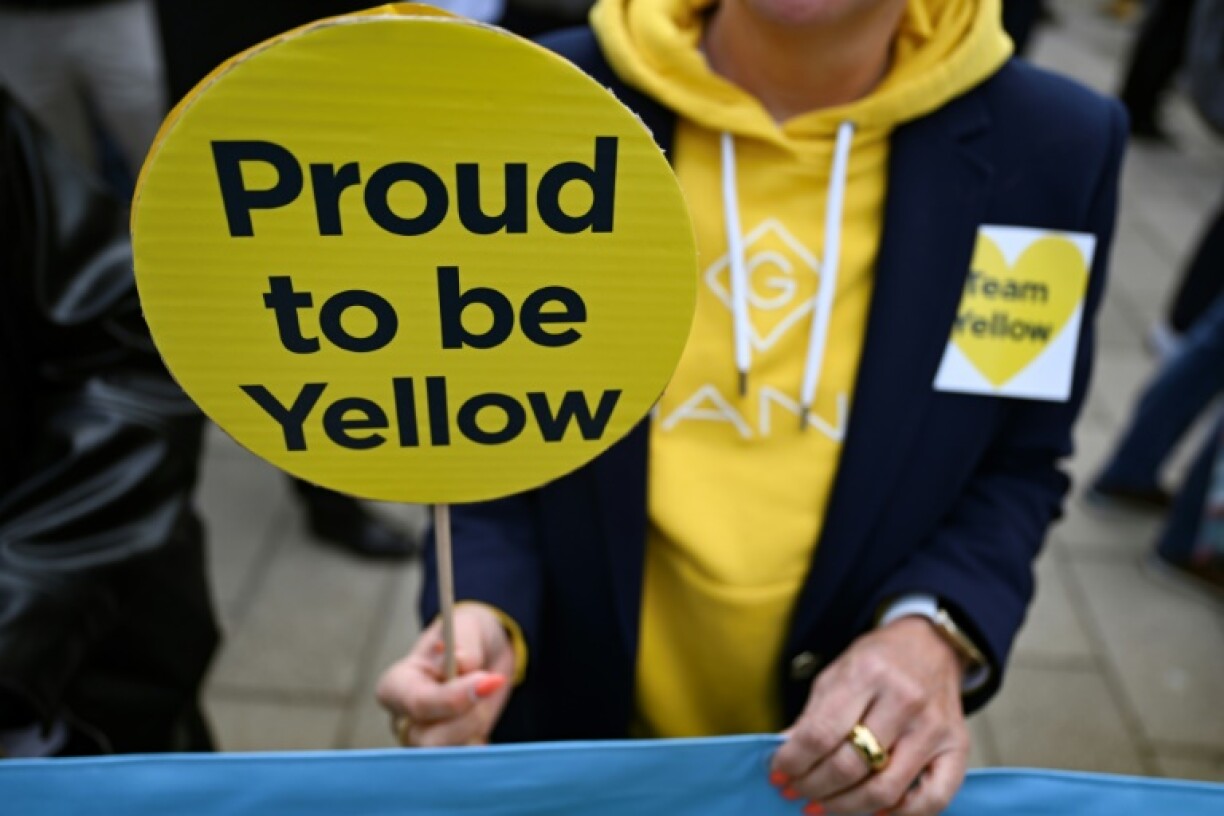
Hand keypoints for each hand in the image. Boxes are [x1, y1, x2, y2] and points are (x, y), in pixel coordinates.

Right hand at [376, 604, 515, 746]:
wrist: (486, 652)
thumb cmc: (466, 636)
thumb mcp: (467, 625)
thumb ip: (464, 644)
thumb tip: (462, 664)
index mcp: (397, 685)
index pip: (418, 703)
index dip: (453, 697)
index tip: (487, 680)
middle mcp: (404, 718)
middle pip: (428, 740)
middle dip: (468, 718)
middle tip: (493, 684)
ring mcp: (423, 740)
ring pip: (449, 754)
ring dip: (477, 727)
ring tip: (484, 696)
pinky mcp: (446, 753)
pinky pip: (465, 761)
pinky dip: (481, 741)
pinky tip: (482, 715)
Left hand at [769, 617, 969, 815]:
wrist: (930, 645)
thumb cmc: (877, 661)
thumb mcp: (835, 674)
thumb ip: (810, 716)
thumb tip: (783, 756)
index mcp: (867, 673)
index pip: (821, 733)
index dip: (793, 761)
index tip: (778, 773)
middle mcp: (905, 700)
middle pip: (850, 765)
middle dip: (814, 787)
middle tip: (797, 792)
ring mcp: (934, 727)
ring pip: (885, 790)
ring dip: (846, 807)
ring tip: (823, 806)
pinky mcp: (958, 748)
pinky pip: (932, 801)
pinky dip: (899, 815)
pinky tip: (874, 811)